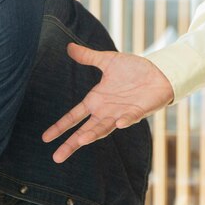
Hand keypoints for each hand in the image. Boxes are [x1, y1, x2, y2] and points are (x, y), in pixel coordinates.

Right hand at [42, 43, 173, 162]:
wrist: (159, 71)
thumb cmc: (133, 69)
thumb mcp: (107, 61)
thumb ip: (88, 57)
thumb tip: (69, 47)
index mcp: (96, 101)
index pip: (74, 117)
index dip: (60, 127)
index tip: (46, 138)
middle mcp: (106, 111)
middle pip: (85, 130)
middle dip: (71, 143)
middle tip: (57, 157)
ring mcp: (121, 113)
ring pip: (104, 128)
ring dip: (94, 134)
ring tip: (81, 140)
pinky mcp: (138, 111)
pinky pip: (130, 118)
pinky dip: (125, 122)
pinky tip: (118, 124)